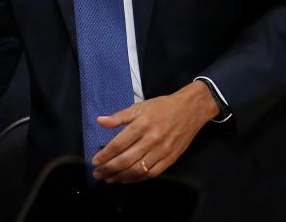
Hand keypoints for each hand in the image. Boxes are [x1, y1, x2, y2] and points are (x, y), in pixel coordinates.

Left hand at [90, 81, 217, 183]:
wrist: (190, 110)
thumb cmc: (162, 107)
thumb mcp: (139, 107)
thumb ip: (119, 117)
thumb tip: (99, 121)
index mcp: (141, 125)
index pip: (118, 144)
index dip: (105, 155)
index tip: (94, 161)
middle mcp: (151, 140)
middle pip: (126, 160)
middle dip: (109, 169)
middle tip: (97, 173)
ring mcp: (162, 151)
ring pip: (138, 169)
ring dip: (121, 176)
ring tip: (109, 178)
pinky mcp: (171, 159)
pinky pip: (152, 173)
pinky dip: (138, 179)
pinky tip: (127, 179)